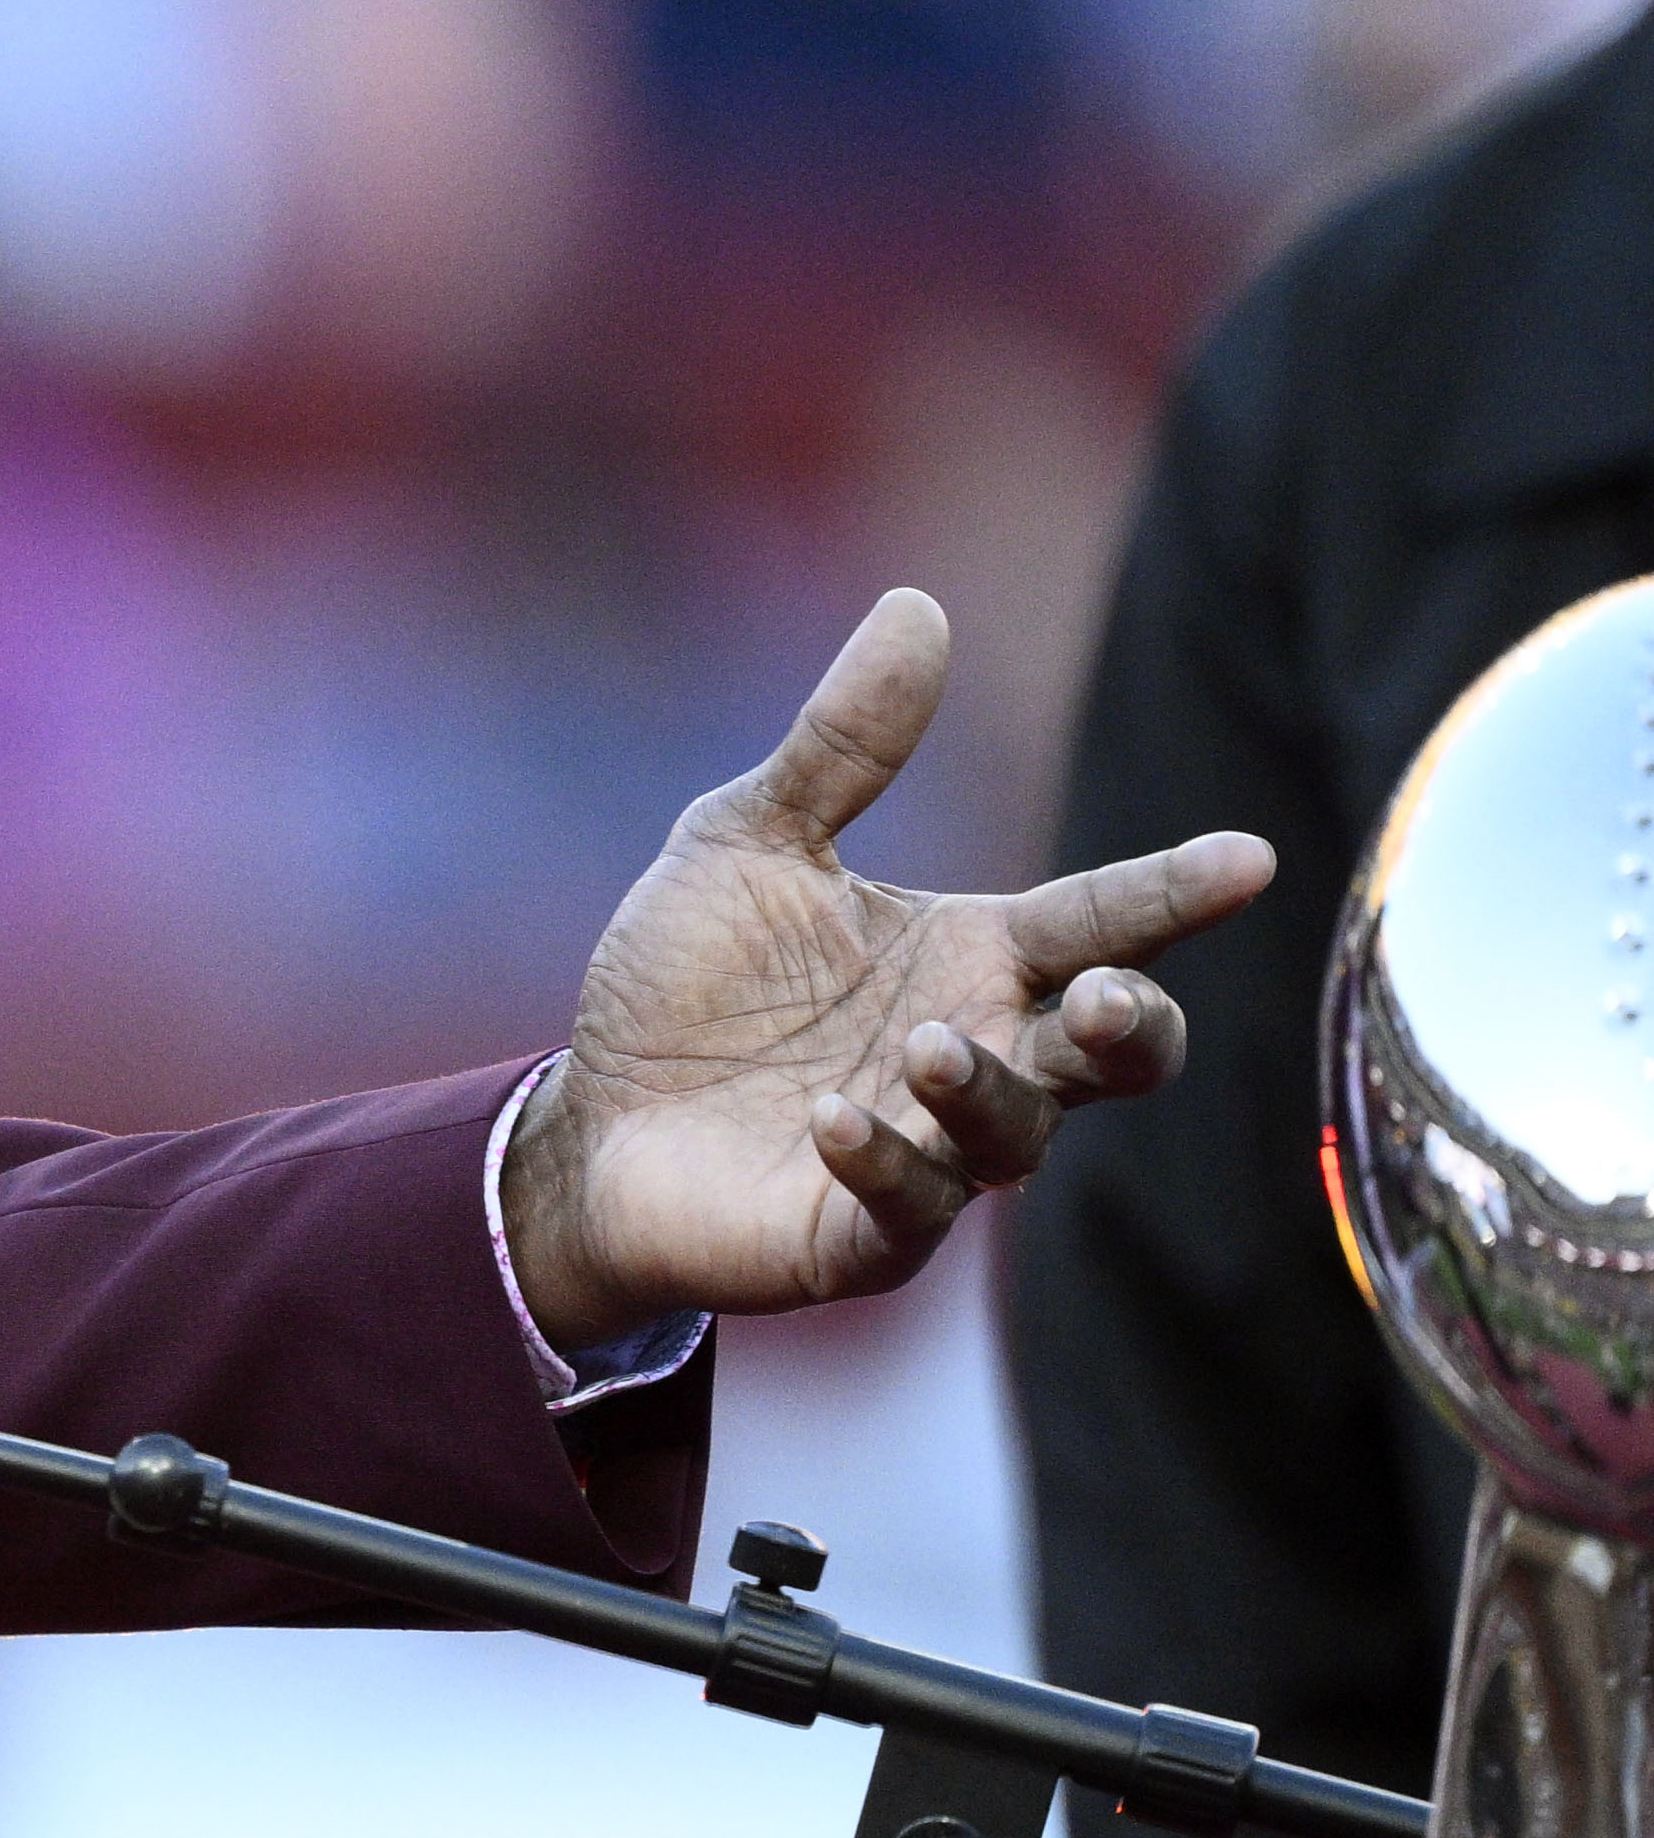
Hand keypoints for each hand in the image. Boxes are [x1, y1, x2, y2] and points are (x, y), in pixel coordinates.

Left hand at [497, 590, 1268, 1353]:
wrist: (588, 1118)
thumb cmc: (689, 986)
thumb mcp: (748, 841)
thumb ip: (843, 745)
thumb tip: (917, 603)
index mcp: (977, 956)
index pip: (1106, 920)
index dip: (1178, 891)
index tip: (1250, 857)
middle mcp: (980, 1052)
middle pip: (1120, 1050)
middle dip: (1128, 1027)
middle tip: (1095, 994)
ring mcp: (932, 1152)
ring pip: (1020, 1135)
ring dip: (983, 1089)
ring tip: (921, 1046)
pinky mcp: (857, 1234)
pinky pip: (905, 1213)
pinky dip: (883, 1166)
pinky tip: (836, 1125)